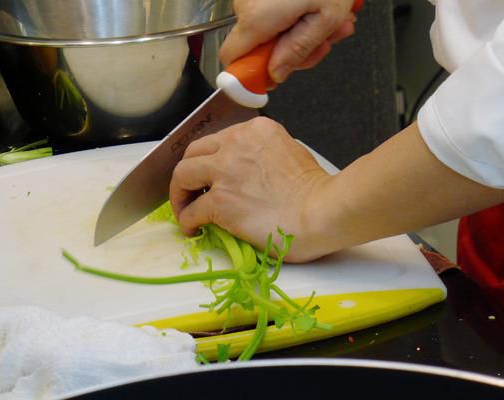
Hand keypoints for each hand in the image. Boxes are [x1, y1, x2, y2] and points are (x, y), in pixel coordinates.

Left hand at [169, 117, 332, 261]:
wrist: (323, 211)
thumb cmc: (316, 190)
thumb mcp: (289, 151)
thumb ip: (262, 154)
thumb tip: (246, 173)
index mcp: (254, 131)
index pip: (216, 141)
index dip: (207, 161)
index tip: (207, 177)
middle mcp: (235, 144)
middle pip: (192, 153)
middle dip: (187, 174)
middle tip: (190, 193)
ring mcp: (225, 172)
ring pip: (182, 176)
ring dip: (180, 195)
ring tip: (186, 210)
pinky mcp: (220, 202)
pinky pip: (191, 211)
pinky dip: (186, 221)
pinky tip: (193, 229)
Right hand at [220, 0, 357, 83]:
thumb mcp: (327, 19)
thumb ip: (298, 51)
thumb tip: (275, 74)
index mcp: (257, 18)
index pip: (231, 59)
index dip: (249, 73)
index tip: (271, 76)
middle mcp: (246, 5)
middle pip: (257, 47)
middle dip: (291, 50)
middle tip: (325, 42)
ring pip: (269, 30)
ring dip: (300, 32)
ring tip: (331, 20)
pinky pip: (271, 13)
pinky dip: (295, 15)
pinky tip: (317, 8)